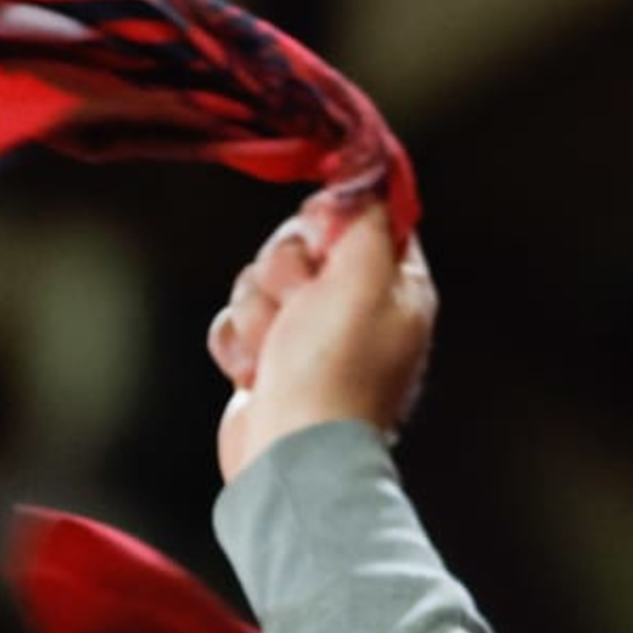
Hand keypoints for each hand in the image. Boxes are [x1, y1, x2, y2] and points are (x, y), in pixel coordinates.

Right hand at [211, 193, 435, 482]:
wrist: (291, 457)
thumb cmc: (333, 371)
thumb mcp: (362, 278)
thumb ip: (366, 218)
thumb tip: (366, 175)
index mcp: (395, 287)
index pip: (365, 216)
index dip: (333, 217)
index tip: (321, 233)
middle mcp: (357, 307)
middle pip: (303, 240)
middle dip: (285, 268)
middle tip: (298, 303)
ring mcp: (311, 335)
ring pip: (261, 278)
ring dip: (258, 311)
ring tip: (275, 352)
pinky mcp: (270, 360)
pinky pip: (237, 320)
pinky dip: (238, 344)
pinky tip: (255, 374)